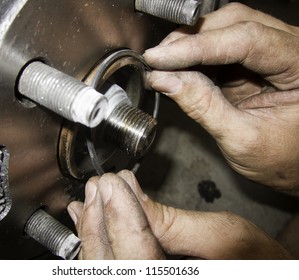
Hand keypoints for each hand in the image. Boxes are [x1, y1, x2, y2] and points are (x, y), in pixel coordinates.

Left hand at [68, 170, 292, 258]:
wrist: (263, 270)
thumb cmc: (257, 261)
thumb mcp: (225, 236)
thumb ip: (174, 221)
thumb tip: (130, 194)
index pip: (136, 252)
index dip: (121, 214)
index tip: (114, 181)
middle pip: (111, 263)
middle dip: (99, 220)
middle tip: (98, 186)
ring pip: (104, 265)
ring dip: (92, 229)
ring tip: (88, 198)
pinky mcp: (140, 272)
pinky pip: (108, 264)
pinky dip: (94, 240)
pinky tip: (86, 219)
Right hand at [144, 3, 298, 192]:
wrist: (291, 163)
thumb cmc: (281, 158)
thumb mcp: (242, 139)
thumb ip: (203, 107)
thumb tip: (164, 80)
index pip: (246, 39)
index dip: (197, 46)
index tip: (160, 58)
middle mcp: (291, 48)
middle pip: (234, 22)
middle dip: (190, 39)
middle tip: (157, 59)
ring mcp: (272, 50)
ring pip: (224, 28)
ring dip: (188, 45)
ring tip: (163, 65)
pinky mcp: (254, 59)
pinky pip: (219, 46)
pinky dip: (194, 56)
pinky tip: (177, 68)